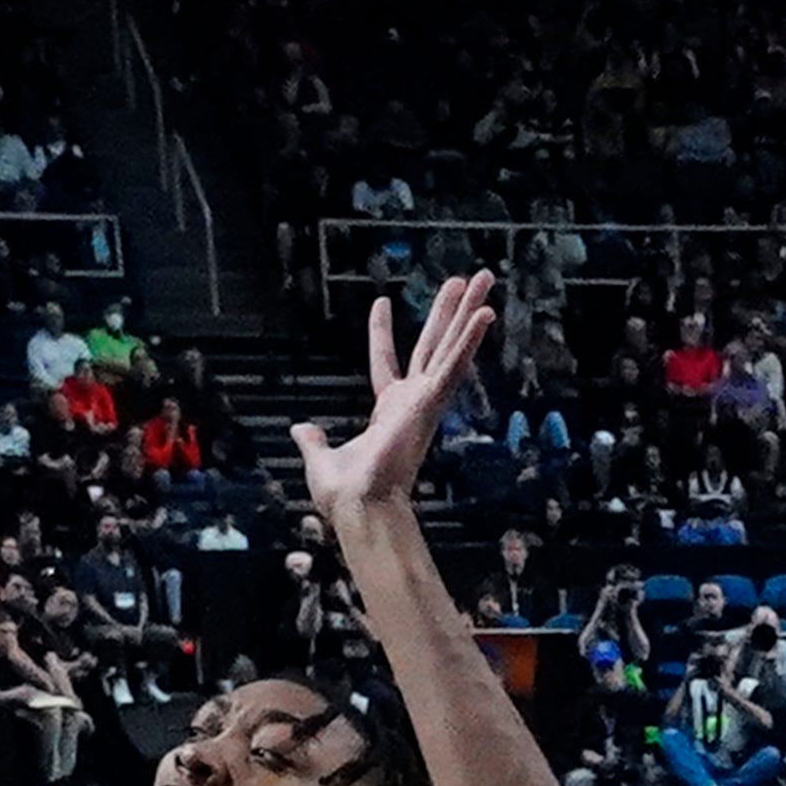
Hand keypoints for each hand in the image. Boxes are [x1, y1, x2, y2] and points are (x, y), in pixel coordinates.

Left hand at [292, 280, 497, 521]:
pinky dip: (469, 341)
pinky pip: (453, 367)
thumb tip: (300, 430)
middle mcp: (412, 403)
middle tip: (466, 281)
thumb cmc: (345, 495)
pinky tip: (485, 314)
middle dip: (448, 313)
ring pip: (450, 347)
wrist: (358, 506)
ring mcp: (425, 402)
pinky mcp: (430, 405)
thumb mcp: (321, 459)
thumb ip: (313, 441)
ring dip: (468, 313)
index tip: (382, 302)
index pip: (385, 363)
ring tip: (484, 278)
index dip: (381, 333)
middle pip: (433, 346)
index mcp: (387, 412)